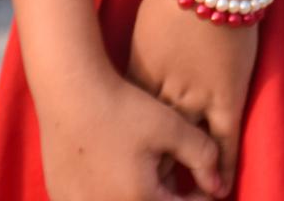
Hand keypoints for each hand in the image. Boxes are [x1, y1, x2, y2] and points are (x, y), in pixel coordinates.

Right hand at [37, 65, 225, 199]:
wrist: (69, 94)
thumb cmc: (123, 109)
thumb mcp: (171, 127)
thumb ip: (203, 156)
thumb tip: (221, 188)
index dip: (199, 199)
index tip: (206, 187)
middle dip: (168, 197)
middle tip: (172, 174)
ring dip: (141, 194)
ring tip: (143, 165)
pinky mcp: (62, 199)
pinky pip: (97, 200)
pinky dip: (111, 191)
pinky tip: (114, 166)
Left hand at [129, 0, 258, 194]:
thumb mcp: (143, 28)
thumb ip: (139, 57)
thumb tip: (134, 73)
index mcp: (140, 77)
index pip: (129, 123)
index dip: (125, 148)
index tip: (119, 168)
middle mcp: (164, 95)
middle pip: (150, 142)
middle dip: (146, 170)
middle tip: (141, 191)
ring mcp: (196, 98)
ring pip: (183, 147)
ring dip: (179, 175)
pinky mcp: (227, 97)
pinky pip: (224, 141)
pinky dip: (221, 167)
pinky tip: (221, 190)